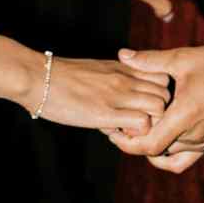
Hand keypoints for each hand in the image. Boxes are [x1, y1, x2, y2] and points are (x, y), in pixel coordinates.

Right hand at [41, 54, 171, 136]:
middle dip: (159, 114)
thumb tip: (125, 97)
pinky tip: (116, 134)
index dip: (158, 96)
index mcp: (124, 68)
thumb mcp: (96, 70)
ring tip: (127, 130)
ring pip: (159, 108)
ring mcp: (117, 94)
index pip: (162, 77)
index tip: (143, 108)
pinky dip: (136, 134)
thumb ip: (115, 79)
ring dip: (150, 125)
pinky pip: (141, 123)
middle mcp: (126, 78)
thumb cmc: (61, 77)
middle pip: (166, 95)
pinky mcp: (105, 112)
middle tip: (138, 124)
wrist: (37, 77)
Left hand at [114, 44, 203, 170]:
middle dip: (133, 140)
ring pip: (167, 156)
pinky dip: (167, 155)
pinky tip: (160, 138)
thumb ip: (151, 60)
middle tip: (118, 124)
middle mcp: (194, 136)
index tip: (113, 129)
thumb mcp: (184, 58)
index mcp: (185, 117)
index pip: (148, 146)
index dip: (126, 142)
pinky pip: (183, 160)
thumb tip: (123, 54)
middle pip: (154, 152)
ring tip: (136, 129)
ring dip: (150, 146)